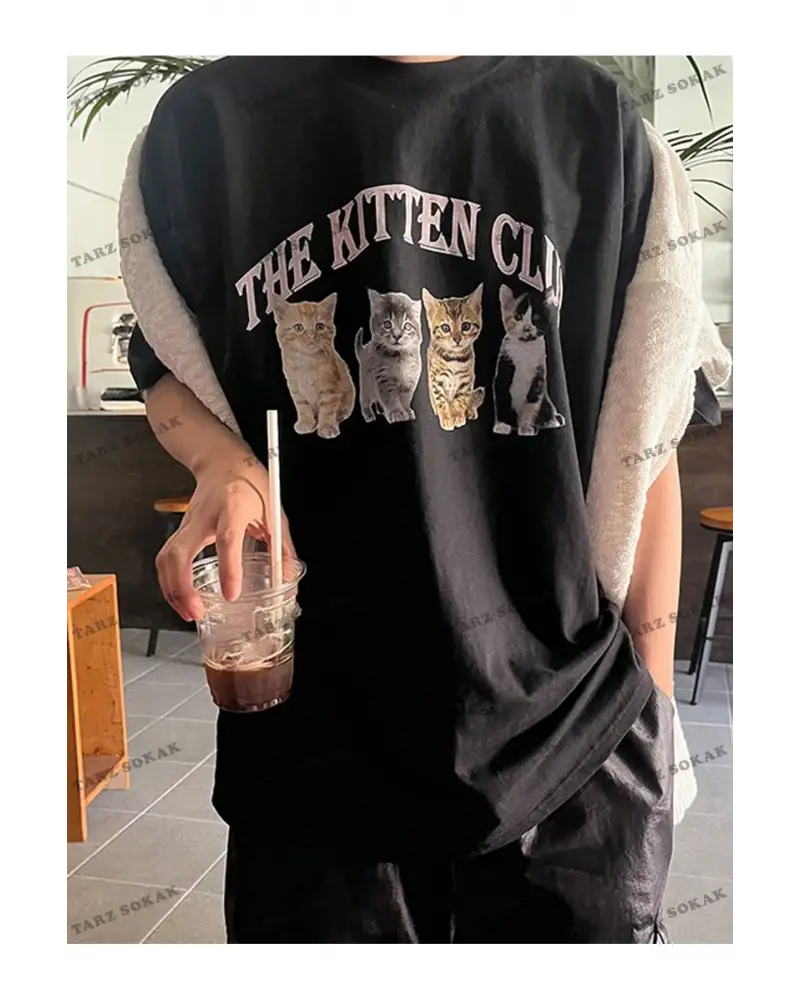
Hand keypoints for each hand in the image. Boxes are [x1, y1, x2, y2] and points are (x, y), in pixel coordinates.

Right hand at [156, 453, 296, 621]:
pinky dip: (169, 582)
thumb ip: (282, 544)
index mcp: (233, 507)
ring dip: (172, 589)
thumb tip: (287, 575)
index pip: (227, 540)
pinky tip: (181, 598)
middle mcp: (204, 516)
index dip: (229, 569)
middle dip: (182, 587)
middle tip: (196, 611)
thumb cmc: (249, 483)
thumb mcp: (274, 509)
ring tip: (187, 612)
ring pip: (166, 558)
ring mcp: (187, 523)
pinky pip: (166, 559)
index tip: (231, 594)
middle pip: (180, 552)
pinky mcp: (180, 531)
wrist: (222, 462)